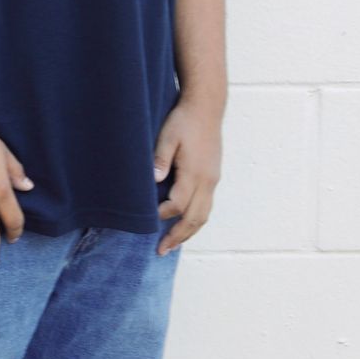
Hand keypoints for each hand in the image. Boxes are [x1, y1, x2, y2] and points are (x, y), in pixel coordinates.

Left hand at [154, 99, 222, 254]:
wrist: (206, 108)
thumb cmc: (184, 121)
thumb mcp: (167, 137)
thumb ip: (160, 159)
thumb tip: (153, 181)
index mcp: (195, 173)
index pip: (179, 204)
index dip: (162, 214)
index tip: (146, 221)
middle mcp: (208, 181)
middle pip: (195, 218)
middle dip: (178, 236)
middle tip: (161, 251)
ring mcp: (213, 180)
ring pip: (204, 215)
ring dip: (189, 232)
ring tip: (173, 244)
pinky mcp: (213, 176)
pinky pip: (207, 206)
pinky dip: (196, 220)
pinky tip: (185, 223)